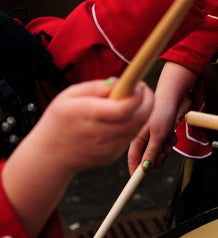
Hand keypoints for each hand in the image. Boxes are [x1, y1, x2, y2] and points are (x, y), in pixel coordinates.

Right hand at [2, 79, 153, 237]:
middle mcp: (100, 133)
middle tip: (142, 89)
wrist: (50, 156)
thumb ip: (96, 87)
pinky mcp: (113, 156)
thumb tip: (121, 81)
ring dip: (143, 111)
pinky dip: (133, 124)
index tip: (138, 84)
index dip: (138, 94)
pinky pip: (131, 136)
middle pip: (139, 118)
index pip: (124, 107)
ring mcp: (108, 148)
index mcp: (87, 114)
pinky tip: (122, 117)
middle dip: (147, 100)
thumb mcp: (69, 95)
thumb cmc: (59, 120)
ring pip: (139, 127)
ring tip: (132, 100)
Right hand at [128, 62, 195, 172]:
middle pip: (148, 160)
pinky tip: (170, 132)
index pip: (133, 161)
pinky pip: (164, 146)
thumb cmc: (162, 112)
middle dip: (159, 157)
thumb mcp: (158, 135)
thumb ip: (151, 152)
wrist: (170, 97)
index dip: (135, 174)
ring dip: (166, 148)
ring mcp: (149, 138)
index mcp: (136, 140)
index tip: (138, 186)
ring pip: (158, 154)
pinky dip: (169, 142)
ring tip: (169, 136)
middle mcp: (141, 140)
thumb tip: (145, 168)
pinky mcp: (158, 135)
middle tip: (165, 149)